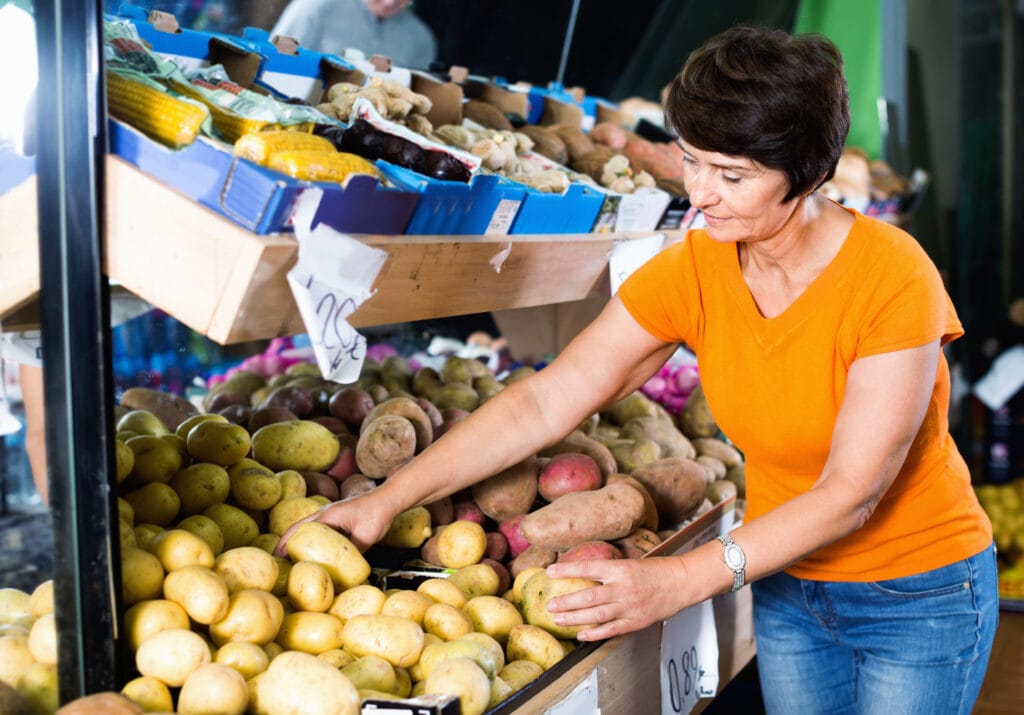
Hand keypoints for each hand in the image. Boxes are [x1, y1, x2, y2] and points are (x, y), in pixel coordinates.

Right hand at [274, 493, 392, 556]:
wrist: (388, 500)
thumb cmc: (377, 514)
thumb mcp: (365, 537)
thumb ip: (352, 553)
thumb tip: (342, 572)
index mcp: (329, 516)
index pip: (301, 529)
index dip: (287, 542)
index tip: (277, 556)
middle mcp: (326, 513)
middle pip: (298, 527)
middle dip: (285, 541)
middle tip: (276, 558)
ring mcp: (330, 514)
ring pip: (307, 526)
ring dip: (295, 538)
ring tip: (286, 556)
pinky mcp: (337, 517)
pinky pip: (318, 528)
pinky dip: (309, 537)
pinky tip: (309, 549)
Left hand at [545, 555, 691, 640]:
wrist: (682, 583)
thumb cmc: (656, 571)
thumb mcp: (630, 564)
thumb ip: (609, 572)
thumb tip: (583, 575)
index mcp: (620, 569)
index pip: (587, 567)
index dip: (566, 570)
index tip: (550, 572)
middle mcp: (623, 588)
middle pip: (588, 596)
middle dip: (566, 601)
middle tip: (549, 604)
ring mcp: (629, 607)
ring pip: (596, 614)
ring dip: (574, 618)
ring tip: (558, 619)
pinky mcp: (636, 621)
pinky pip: (611, 630)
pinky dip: (594, 634)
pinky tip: (580, 635)